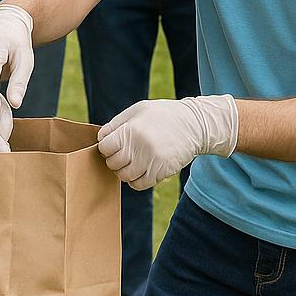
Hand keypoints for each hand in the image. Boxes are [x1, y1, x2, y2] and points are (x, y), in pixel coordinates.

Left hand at [97, 95, 237, 189]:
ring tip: (134, 159)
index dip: (107, 146)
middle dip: (115, 159)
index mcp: (132, 130)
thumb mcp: (138, 110)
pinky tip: (142, 168)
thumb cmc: (162, 115)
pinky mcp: (160, 173)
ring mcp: (150, 162)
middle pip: (113, 163)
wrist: (194, 125)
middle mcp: (140, 148)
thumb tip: (100, 139)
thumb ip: (117, 124)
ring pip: (124, 176)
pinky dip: (136, 179)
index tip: (114, 143)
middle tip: (124, 152)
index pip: (105, 148)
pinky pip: (138, 185)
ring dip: (125, 170)